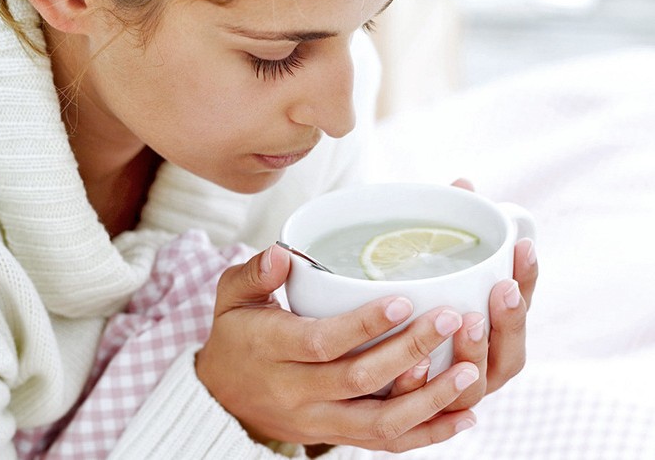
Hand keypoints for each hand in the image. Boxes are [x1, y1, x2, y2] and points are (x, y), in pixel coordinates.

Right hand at [196, 244, 479, 451]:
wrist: (222, 397)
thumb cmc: (235, 336)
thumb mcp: (230, 297)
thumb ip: (254, 274)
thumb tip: (281, 253)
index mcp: (272, 350)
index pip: (323, 342)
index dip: (365, 325)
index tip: (405, 300)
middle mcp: (297, 392)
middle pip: (360, 380)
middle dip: (410, 351)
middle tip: (451, 319)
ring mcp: (318, 421)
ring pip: (379, 422)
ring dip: (428, 400)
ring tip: (469, 372)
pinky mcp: (334, 436)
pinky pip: (384, 444)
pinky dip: (425, 434)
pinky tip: (461, 417)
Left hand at [438, 179, 538, 409]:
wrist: (363, 362)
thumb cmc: (416, 305)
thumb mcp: (432, 267)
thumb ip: (450, 229)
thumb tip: (464, 183)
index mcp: (492, 331)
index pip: (522, 305)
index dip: (529, 277)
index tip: (523, 246)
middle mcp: (481, 366)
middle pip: (510, 353)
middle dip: (511, 321)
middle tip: (501, 289)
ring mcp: (454, 394)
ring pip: (475, 386)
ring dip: (475, 355)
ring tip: (467, 321)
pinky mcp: (422, 413)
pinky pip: (432, 413)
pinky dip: (429, 390)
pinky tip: (419, 365)